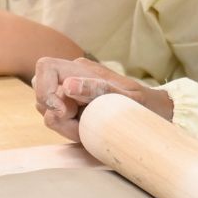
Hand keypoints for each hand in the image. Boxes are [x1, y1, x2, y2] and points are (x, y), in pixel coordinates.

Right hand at [31, 57, 171, 141]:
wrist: (155, 116)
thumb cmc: (143, 106)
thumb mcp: (126, 99)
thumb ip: (97, 90)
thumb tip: (67, 85)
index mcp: (82, 68)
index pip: (45, 68)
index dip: (45, 89)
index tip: (63, 111)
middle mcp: (71, 77)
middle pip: (41, 92)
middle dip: (56, 113)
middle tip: (82, 124)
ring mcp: (69, 93)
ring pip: (46, 108)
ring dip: (63, 124)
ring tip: (88, 128)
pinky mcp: (71, 108)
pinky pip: (56, 118)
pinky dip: (67, 128)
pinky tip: (86, 130)